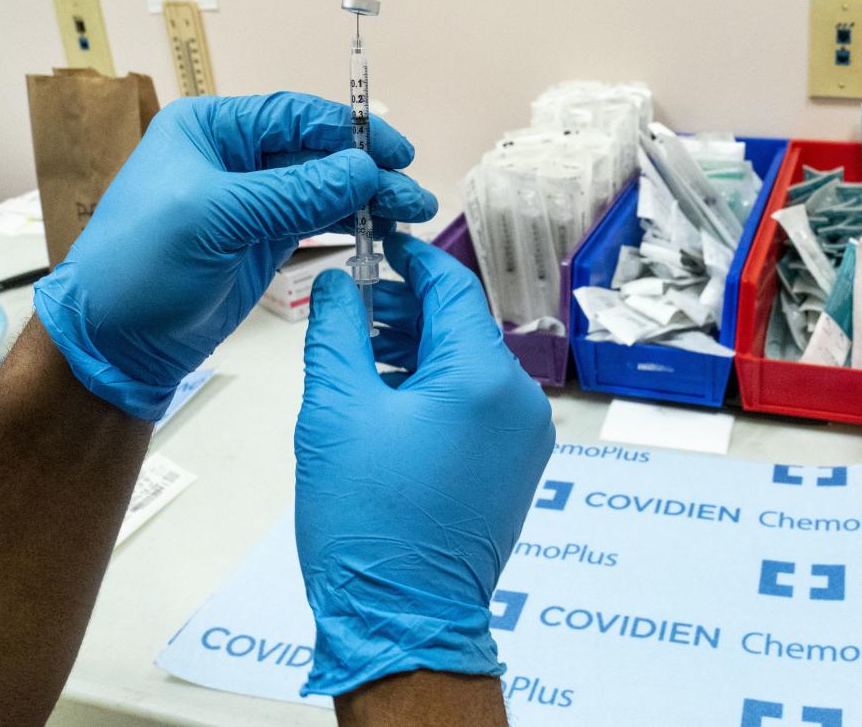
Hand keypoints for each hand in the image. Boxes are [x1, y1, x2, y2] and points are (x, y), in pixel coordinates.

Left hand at [34, 93, 435, 419]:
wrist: (115, 342)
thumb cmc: (142, 266)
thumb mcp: (215, 218)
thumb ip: (293, 193)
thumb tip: (364, 169)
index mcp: (212, 130)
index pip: (294, 116)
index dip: (350, 130)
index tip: (396, 153)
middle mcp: (235, 157)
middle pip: (318, 152)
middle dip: (368, 171)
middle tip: (414, 196)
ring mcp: (253, 201)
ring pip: (325, 187)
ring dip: (368, 199)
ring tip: (412, 215)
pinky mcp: (265, 240)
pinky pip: (318, 220)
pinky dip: (351, 223)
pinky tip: (382, 231)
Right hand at [294, 232, 554, 697]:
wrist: (403, 620)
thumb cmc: (365, 517)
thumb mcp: (335, 410)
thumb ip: (335, 330)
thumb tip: (337, 280)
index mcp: (482, 376)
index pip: (452, 286)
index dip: (410, 258)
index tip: (374, 240)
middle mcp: (520, 399)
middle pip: (463, 324)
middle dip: (408, 309)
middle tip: (350, 309)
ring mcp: (525, 435)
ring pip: (471, 364)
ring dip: (420, 349)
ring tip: (361, 355)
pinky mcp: (518, 465)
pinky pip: (480, 403)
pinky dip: (438, 387)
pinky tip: (391, 397)